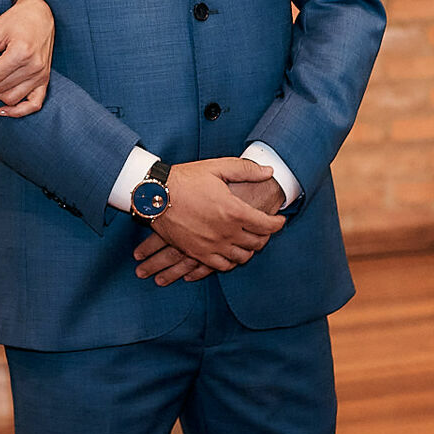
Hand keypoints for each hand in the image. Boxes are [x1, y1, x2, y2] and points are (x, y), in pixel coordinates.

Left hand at [0, 0, 52, 116]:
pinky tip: (3, 109)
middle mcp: (34, 67)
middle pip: (0, 88)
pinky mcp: (44, 79)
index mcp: (22, 53)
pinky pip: (34, 104)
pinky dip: (18, 111)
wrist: (40, 14)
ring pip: (12, 98)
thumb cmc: (18, 18)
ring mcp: (41, 75)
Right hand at [147, 158, 282, 270]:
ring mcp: (212, 245)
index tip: (279, 219)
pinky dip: (231, 261)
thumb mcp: (217, 167)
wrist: (154, 195)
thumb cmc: (185, 179)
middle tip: (264, 228)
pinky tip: (231, 252)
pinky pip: (222, 266)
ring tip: (248, 240)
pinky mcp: (197, 253)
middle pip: (257, 242)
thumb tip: (269, 171)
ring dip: (249, 249)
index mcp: (233, 210)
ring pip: (242, 257)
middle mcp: (226, 232)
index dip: (278, 223)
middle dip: (265, 236)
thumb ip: (246, 169)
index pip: (267, 225)